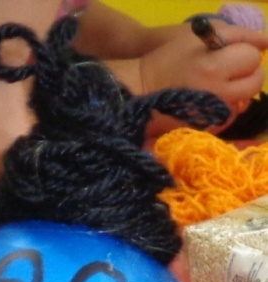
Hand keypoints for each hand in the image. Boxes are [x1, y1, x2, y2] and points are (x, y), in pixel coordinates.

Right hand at [139, 22, 267, 132]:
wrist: (142, 92)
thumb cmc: (168, 58)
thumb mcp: (198, 36)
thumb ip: (236, 35)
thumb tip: (266, 43)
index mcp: (214, 68)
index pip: (253, 57)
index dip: (243, 52)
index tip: (228, 53)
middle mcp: (218, 95)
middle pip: (256, 82)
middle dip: (248, 73)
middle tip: (229, 69)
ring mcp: (214, 116)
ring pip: (246, 100)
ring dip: (237, 91)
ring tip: (215, 85)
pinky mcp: (209, 130)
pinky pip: (231, 116)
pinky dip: (226, 107)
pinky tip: (209, 101)